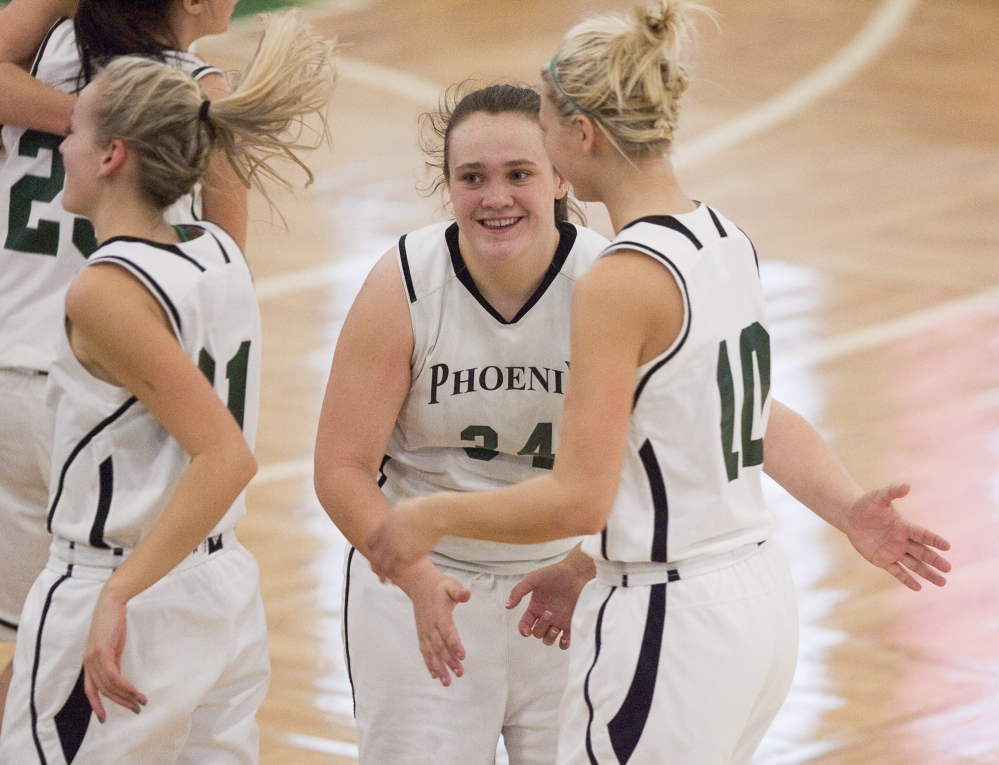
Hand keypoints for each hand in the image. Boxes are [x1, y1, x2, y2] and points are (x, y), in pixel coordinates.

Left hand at [83, 589, 145, 721]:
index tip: (104, 718)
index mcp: (89, 662)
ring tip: (140, 702)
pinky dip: (124, 686)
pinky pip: (113, 676)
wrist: (112, 603)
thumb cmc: (114, 622)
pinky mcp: (102, 652)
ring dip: (126, 696)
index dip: (96, 705)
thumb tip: (119, 679)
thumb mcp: (113, 646)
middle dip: (119, 703)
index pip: (90, 690)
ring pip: (108, 686)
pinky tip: (135, 691)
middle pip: (102, 691)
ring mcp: (93, 658)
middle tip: (135, 709)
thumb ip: (112, 662)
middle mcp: (88, 663)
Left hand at [368, 498, 438, 582]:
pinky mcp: (408, 556)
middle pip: (375, 556)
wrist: (432, 515)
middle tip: (375, 572)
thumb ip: (393, 519)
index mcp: (384, 526)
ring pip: (384, 567)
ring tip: (383, 582)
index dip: (372, 549)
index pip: (371, 542)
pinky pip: (398, 570)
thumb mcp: (401, 510)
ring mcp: (396, 549)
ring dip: (383, 575)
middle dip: (374, 565)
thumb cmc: (422, 509)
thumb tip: (393, 520)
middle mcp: (387, 539)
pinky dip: (396, 576)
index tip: (374, 554)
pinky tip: (397, 580)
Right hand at [395, 560, 470, 686]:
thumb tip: (467, 595)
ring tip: (447, 682)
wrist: (419, 585)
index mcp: (439, 614)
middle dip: (449, 661)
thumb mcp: (451, 584)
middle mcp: (431, 626)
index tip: (462, 656)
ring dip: (439, 668)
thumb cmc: (439, 586)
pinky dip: (429, 664)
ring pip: (432, 653)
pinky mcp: (422, 634)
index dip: (454, 644)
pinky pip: (425, 652)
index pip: (448, 632)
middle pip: (440, 647)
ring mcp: (425, 631)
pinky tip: (435, 675)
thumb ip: (458, 591)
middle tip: (459, 673)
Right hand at [507, 551, 593, 649]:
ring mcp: (558, 621)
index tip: (527, 632)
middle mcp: (545, 616)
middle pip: (537, 633)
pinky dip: (564, 644)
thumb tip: (507, 606)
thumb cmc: (554, 573)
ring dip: (550, 638)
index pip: (524, 625)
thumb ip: (519, 591)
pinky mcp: (571, 623)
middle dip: (541, 628)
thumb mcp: (533, 578)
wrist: (576, 572)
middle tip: (549, 613)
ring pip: (549, 640)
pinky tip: (564, 638)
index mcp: (535, 607)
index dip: (523, 631)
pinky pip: (565, 641)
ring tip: (556, 627)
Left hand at [843, 483, 950, 590]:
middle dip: (935, 560)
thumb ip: (892, 492)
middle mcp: (902, 540)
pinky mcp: (883, 560)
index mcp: (904, 526)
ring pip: (914, 564)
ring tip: (942, 582)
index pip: (922, 534)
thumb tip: (906, 485)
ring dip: (927, 573)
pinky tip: (918, 588)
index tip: (947, 546)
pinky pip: (897, 572)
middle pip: (922, 552)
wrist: (853, 517)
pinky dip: (906, 579)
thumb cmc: (867, 505)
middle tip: (948, 568)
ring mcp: (894, 551)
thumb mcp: (878, 497)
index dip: (934, 540)